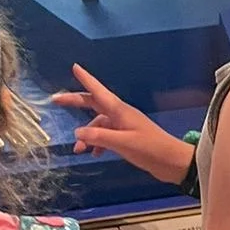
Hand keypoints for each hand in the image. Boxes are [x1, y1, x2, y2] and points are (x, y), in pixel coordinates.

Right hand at [51, 66, 195, 185]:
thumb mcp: (123, 143)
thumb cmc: (150, 149)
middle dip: (75, 102)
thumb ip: (99, 137)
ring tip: (78, 150)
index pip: (98, 91)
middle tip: (56, 101)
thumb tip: (77, 132)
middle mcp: (120, 115)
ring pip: (98, 125)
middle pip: (93, 104)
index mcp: (119, 111)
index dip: (86, 79)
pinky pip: (106, 136)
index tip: (75, 67)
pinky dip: (97, 143)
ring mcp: (124, 126)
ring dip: (87, 135)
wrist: (173, 162)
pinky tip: (95, 154)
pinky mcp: (127, 138)